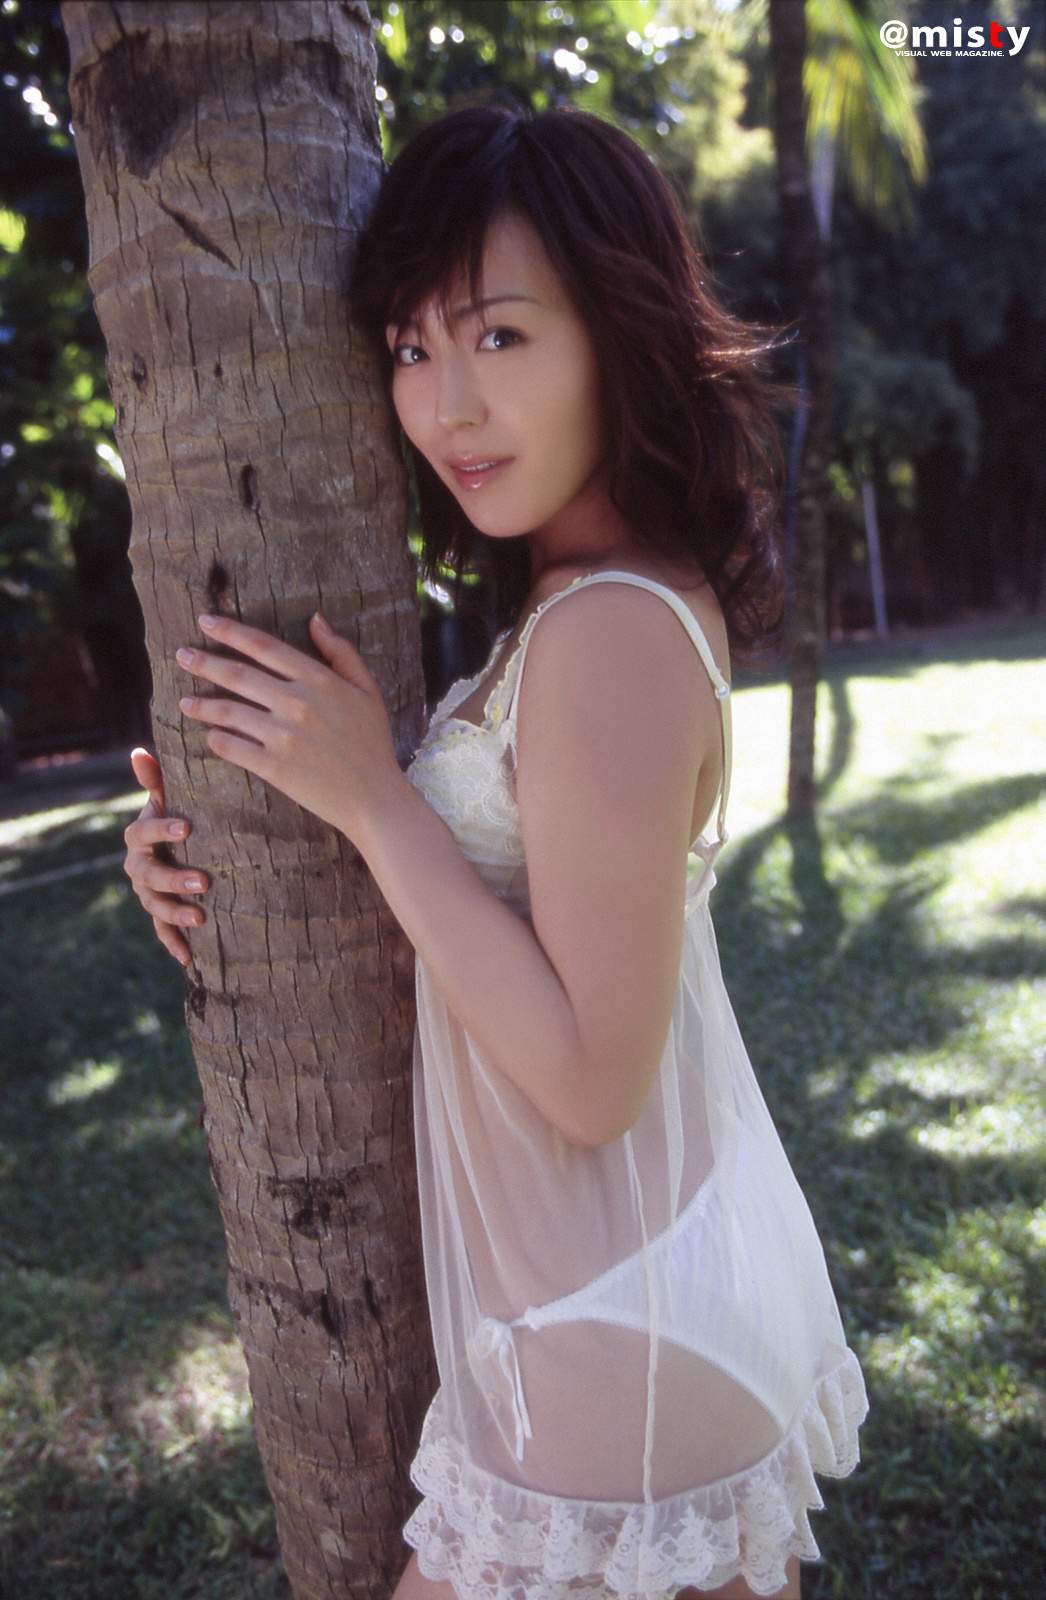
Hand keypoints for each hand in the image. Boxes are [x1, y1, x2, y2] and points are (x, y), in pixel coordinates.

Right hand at [123, 747, 207, 966]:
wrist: (181, 846)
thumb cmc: (179, 814)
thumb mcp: (170, 796)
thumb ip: (157, 779)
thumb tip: (138, 752)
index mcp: (139, 835)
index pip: (143, 832)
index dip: (161, 829)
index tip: (186, 827)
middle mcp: (137, 865)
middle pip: (148, 875)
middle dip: (174, 879)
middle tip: (204, 882)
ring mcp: (147, 892)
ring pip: (154, 906)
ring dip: (175, 914)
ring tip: (200, 919)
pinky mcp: (160, 914)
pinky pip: (162, 931)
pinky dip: (173, 944)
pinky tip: (189, 958)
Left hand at [174, 611, 403, 839]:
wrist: (374, 798)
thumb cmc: (373, 743)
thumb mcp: (368, 691)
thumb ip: (342, 653)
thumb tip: (315, 619)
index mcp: (318, 680)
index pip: (264, 646)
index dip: (231, 631)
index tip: (206, 621)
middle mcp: (296, 703)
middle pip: (237, 675)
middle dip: (204, 662)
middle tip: (181, 655)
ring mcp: (282, 735)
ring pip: (228, 712)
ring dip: (202, 705)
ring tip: (184, 703)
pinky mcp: (273, 766)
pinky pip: (232, 747)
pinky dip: (217, 740)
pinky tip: (210, 736)